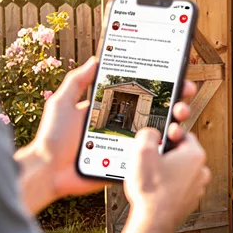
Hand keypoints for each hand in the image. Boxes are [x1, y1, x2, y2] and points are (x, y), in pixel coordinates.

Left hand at [21, 56, 198, 203]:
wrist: (49, 172)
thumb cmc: (53, 137)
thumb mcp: (62, 103)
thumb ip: (77, 82)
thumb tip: (96, 59)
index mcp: (110, 109)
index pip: (140, 94)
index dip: (160, 86)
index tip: (177, 78)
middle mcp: (123, 125)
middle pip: (156, 112)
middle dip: (176, 104)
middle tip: (183, 102)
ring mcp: (127, 145)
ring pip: (158, 135)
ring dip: (175, 126)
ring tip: (178, 123)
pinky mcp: (127, 164)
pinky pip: (150, 158)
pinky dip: (164, 151)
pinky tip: (173, 143)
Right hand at [124, 128, 210, 228]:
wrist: (153, 221)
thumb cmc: (151, 190)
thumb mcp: (142, 152)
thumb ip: (148, 135)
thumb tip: (151, 134)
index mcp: (195, 155)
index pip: (185, 135)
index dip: (169, 134)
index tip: (160, 137)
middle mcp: (200, 171)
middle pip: (183, 154)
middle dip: (167, 154)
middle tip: (152, 159)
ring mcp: (196, 188)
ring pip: (181, 171)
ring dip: (168, 171)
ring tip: (152, 177)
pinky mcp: (188, 201)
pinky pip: (179, 187)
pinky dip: (169, 186)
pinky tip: (156, 189)